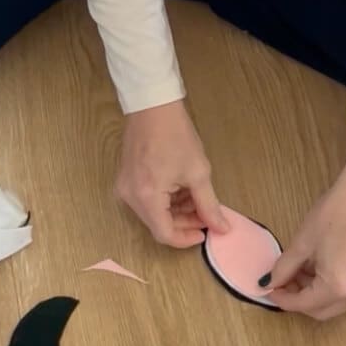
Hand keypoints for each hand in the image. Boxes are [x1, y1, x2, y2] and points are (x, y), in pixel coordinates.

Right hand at [116, 100, 228, 246]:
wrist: (152, 106)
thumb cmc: (175, 135)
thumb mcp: (197, 172)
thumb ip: (209, 205)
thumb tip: (221, 227)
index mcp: (146, 197)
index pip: (165, 234)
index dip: (187, 238)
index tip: (205, 232)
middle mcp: (130, 197)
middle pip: (158, 224)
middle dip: (184, 222)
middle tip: (206, 214)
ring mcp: (125, 188)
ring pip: (153, 213)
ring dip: (176, 211)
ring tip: (196, 197)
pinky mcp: (125, 179)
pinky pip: (146, 200)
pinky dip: (165, 200)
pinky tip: (181, 188)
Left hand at [265, 134, 345, 320]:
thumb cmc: (335, 214)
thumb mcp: (302, 243)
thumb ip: (284, 268)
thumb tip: (269, 282)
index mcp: (338, 287)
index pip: (303, 305)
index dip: (282, 298)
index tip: (269, 288)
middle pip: (320, 311)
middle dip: (298, 299)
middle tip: (282, 280)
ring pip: (333, 304)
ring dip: (313, 294)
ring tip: (299, 270)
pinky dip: (329, 288)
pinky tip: (318, 267)